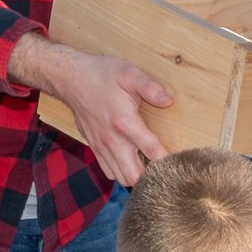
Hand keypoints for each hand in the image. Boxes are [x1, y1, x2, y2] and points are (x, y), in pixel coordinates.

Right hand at [44, 46, 171, 185]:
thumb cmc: (102, 75)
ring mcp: (101, 147)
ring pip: (121, 178)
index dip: (168, 160)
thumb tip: (168, 101)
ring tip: (148, 164)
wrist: (72, 78)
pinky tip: (131, 160)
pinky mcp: (94, 147)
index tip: (180, 162)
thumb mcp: (129, 73)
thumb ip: (150, 87)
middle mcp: (112, 140)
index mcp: (125, 123)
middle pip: (134, 177)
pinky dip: (121, 172)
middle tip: (163, 166)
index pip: (152, 151)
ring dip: (136, 175)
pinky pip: (109, 171)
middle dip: (151, 176)